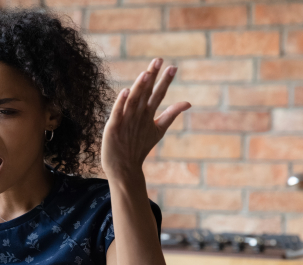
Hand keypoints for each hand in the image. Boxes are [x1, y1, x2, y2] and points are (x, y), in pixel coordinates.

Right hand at [101, 58, 190, 178]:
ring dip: (139, 87)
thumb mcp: (157, 129)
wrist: (124, 166)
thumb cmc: (138, 146)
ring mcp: (124, 120)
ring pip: (133, 100)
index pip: (157, 94)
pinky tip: (126, 91)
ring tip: (146, 73)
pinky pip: (118, 113)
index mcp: (145, 113)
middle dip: (151, 77)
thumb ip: (171, 114)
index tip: (172, 66)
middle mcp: (135, 113)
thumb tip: (189, 102)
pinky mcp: (113, 128)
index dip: (164, 81)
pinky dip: (121, 103)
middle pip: (145, 92)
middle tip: (158, 60)